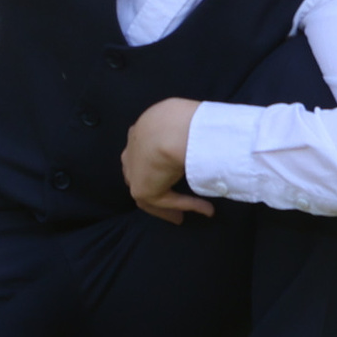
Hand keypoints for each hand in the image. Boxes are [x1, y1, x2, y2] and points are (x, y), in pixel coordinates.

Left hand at [123, 96, 214, 223]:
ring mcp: (133, 172)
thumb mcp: (180, 120)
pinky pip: (164, 201)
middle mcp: (131, 152)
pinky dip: (184, 205)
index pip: (142, 153)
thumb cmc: (180, 119)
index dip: (154, 165)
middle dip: (154, 187)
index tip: (171, 175)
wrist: (171, 130)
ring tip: (182, 217)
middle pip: (138, 175)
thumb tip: (202, 136)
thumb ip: (184, 132)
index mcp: (139, 133)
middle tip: (170, 199)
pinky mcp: (142, 189)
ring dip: (167, 206)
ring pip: (149, 194)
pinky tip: (204, 209)